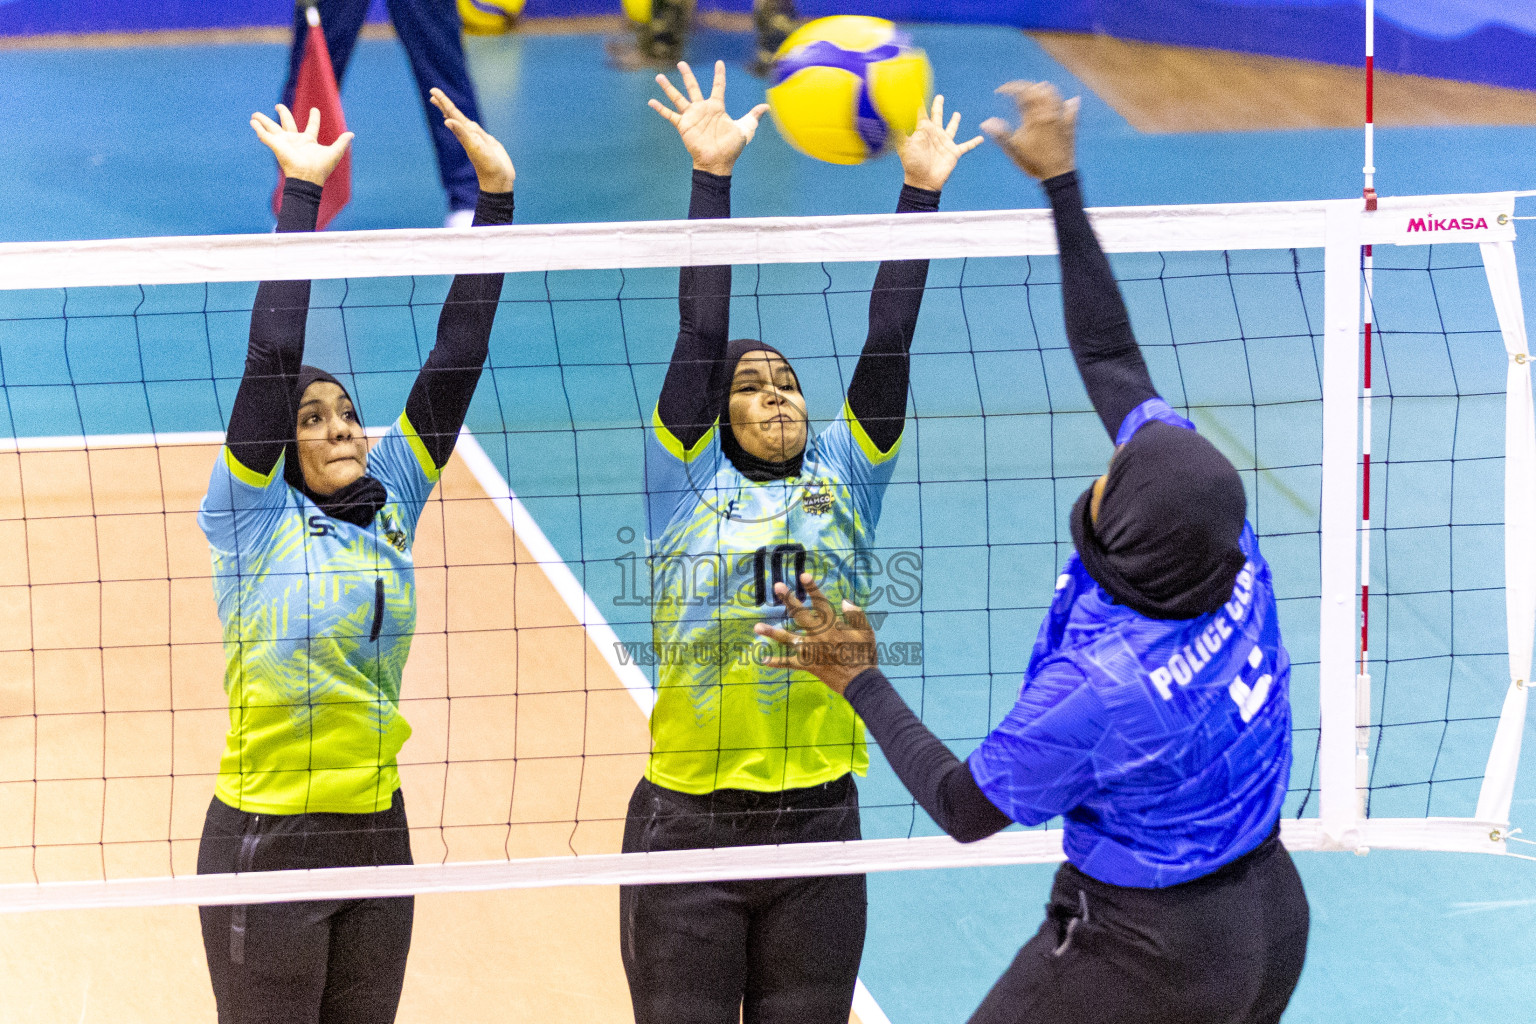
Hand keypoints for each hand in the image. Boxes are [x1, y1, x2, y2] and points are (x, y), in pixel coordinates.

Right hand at [250, 104, 352, 186]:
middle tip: (278, 106)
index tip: (315, 109)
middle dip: (283, 114)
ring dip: (263, 121)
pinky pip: (265, 136)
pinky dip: (258, 129)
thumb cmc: (321, 168)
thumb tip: (351, 134)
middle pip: (287, 124)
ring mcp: (285, 143)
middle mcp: (295, 141)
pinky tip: (252, 122)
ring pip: (272, 128)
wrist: (308, 178)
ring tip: (255, 114)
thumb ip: (342, 143)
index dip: (314, 118)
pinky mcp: (276, 145)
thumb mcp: (334, 153)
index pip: (311, 127)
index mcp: (309, 141)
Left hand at [430, 88, 514, 192]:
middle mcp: (469, 134)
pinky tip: (469, 124)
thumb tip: (447, 121)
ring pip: (464, 122)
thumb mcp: (474, 148)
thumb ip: (462, 134)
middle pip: (454, 115)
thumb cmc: (487, 166)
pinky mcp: (488, 143)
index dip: (443, 102)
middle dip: (444, 104)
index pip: (451, 114)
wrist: (499, 181)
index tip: (432, 91)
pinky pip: (476, 130)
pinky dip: (470, 124)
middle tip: (433, 93)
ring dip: (455, 113)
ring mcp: (478, 139)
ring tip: (447, 107)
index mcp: (464, 134)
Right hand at [649, 60, 769, 175]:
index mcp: (717, 107)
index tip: (719, 63)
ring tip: (659, 77)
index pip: (718, 87)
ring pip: (677, 97)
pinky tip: (651, 101)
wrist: (718, 162)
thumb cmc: (731, 147)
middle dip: (687, 75)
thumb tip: (766, 107)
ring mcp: (692, 116)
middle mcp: (702, 109)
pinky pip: (670, 115)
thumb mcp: (745, 129)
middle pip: (693, 87)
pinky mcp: (683, 126)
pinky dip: (660, 109)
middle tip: (681, 63)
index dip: (719, 75)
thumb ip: (753, 116)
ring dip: (668, 87)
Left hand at [753, 574, 877, 695]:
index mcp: (832, 625)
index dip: (812, 588)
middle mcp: (817, 635)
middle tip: (777, 586)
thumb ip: (856, 614)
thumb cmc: (865, 654)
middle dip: (788, 599)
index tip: (803, 575)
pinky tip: (762, 659)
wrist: (860, 681)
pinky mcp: (807, 664)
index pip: (820, 602)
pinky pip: (788, 663)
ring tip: (756, 627)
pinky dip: (776, 662)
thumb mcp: (866, 631)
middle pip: (800, 614)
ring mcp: (810, 650)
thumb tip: (844, 600)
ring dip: (771, 632)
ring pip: (788, 638)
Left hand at [894, 94, 982, 191]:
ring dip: (954, 122)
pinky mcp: (954, 152)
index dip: (920, 103)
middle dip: (938, 106)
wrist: (923, 181)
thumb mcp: (905, 145)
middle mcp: (934, 134)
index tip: (918, 91)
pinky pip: (966, 146)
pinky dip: (973, 143)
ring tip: (957, 114)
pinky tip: (981, 138)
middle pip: (937, 116)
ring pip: (951, 128)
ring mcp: (945, 143)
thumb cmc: (912, 164)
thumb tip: (893, 116)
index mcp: (923, 131)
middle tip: (939, 96)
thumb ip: (901, 130)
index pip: (921, 113)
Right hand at [980, 81, 1078, 181]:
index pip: (1022, 92)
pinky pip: (1071, 108)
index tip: (1001, 91)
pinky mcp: (1070, 124)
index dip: (1010, 88)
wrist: (1057, 173)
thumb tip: (985, 123)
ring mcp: (1061, 117)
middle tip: (1017, 90)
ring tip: (1036, 91)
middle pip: (1038, 89)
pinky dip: (1068, 102)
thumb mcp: (1014, 149)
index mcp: (1034, 117)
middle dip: (1025, 86)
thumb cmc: (1035, 162)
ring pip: (1054, 94)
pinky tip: (1068, 101)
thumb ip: (1000, 134)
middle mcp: (1048, 113)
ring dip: (1043, 90)